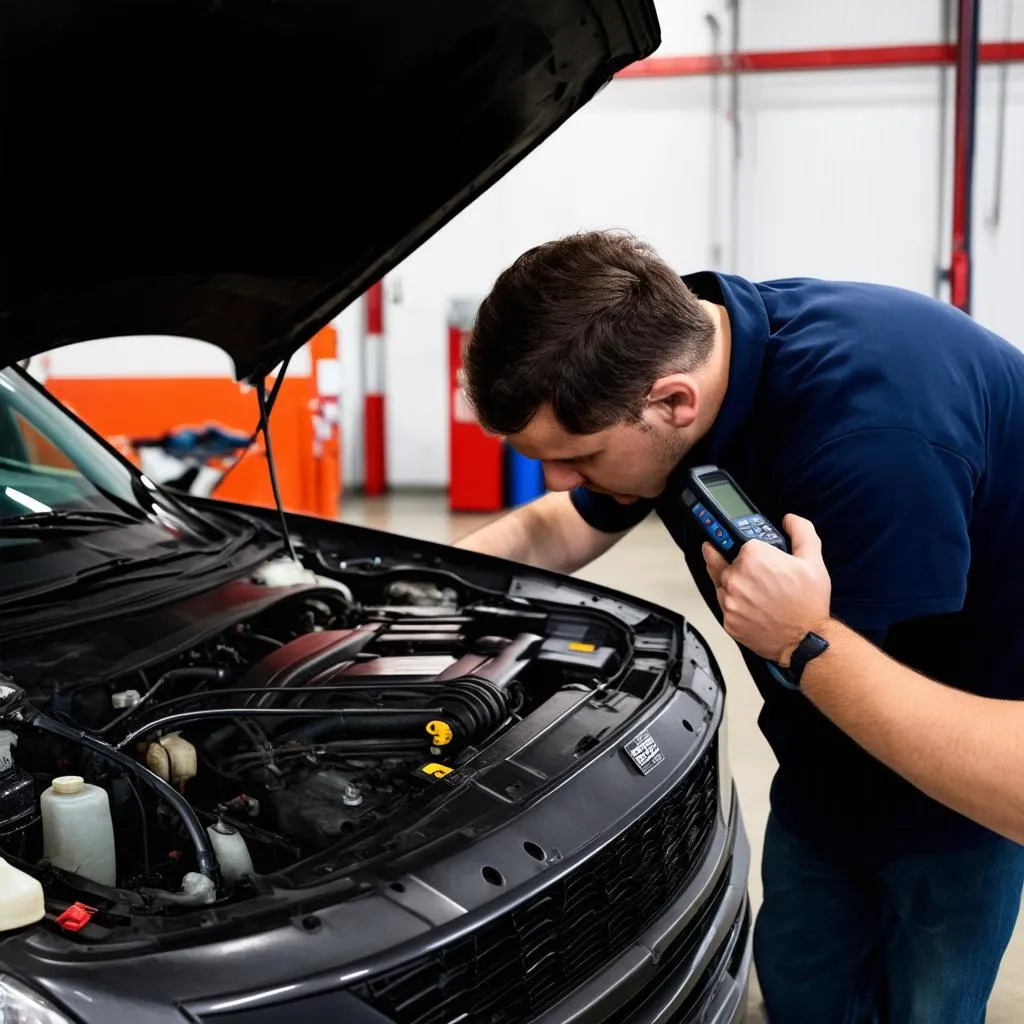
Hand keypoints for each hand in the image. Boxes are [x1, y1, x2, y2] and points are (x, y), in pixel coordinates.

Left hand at [702, 514, 831, 664]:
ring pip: (721, 586)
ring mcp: (729, 600)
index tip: (750, 553)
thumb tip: (789, 519)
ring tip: (755, 592)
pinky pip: (725, 607)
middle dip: (735, 566)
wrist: (806, 640)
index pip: (739, 543)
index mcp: (752, 557)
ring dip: (732, 586)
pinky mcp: (728, 620)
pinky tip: (753, 608)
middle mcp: (735, 577)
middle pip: (723, 563)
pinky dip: (736, 606)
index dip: (748, 549)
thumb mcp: (813, 561)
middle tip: (752, 574)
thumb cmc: (808, 603)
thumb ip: (801, 532)